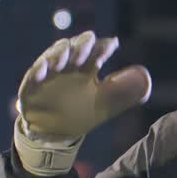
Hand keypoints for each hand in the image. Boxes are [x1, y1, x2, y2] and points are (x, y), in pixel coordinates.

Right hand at [17, 31, 150, 139]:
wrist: (56, 134)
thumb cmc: (82, 113)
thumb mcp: (106, 103)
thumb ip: (125, 91)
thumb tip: (145, 78)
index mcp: (86, 69)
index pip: (96, 51)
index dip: (103, 47)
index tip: (113, 44)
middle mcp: (67, 67)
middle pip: (74, 48)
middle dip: (81, 44)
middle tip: (89, 43)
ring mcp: (48, 75)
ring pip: (52, 56)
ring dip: (59, 53)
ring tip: (68, 56)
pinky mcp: (31, 87)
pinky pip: (32, 76)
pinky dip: (37, 70)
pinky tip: (44, 69)